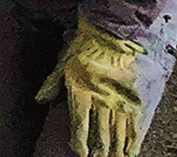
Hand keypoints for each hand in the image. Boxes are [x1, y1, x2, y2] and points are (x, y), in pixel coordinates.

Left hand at [36, 16, 145, 156]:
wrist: (112, 32)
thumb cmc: (85, 45)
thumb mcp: (63, 62)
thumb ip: (52, 83)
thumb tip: (39, 100)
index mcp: (81, 90)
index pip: (80, 122)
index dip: (79, 140)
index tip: (80, 152)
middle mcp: (101, 99)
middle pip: (101, 131)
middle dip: (99, 149)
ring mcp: (120, 99)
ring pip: (118, 131)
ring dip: (115, 149)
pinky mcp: (136, 98)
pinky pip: (136, 125)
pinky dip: (134, 141)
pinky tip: (131, 152)